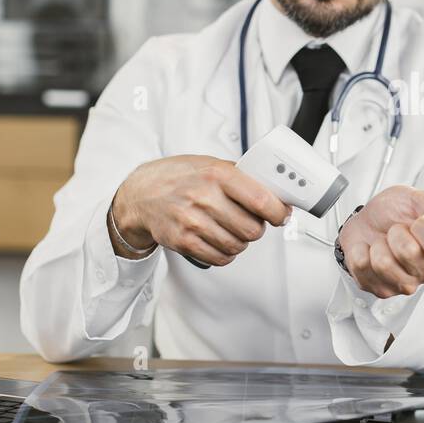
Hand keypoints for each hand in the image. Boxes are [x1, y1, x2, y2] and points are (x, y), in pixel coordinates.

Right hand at [111, 155, 290, 264]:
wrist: (141, 194)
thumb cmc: (180, 177)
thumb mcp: (211, 164)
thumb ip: (242, 177)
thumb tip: (276, 191)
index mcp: (217, 175)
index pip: (261, 200)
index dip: (278, 212)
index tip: (282, 215)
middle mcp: (204, 197)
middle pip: (252, 229)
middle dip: (257, 228)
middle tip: (251, 221)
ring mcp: (192, 221)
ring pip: (237, 246)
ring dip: (240, 241)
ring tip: (231, 229)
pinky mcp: (183, 241)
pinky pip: (220, 258)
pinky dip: (225, 253)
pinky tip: (219, 240)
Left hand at [337, 185, 423, 298]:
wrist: (368, 220)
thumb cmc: (395, 211)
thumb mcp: (418, 198)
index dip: (423, 227)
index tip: (418, 220)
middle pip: (410, 252)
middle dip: (396, 233)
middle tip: (397, 230)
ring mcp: (407, 283)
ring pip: (384, 263)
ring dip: (378, 244)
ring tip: (384, 241)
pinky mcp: (383, 290)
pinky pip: (363, 267)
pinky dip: (360, 251)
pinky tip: (371, 251)